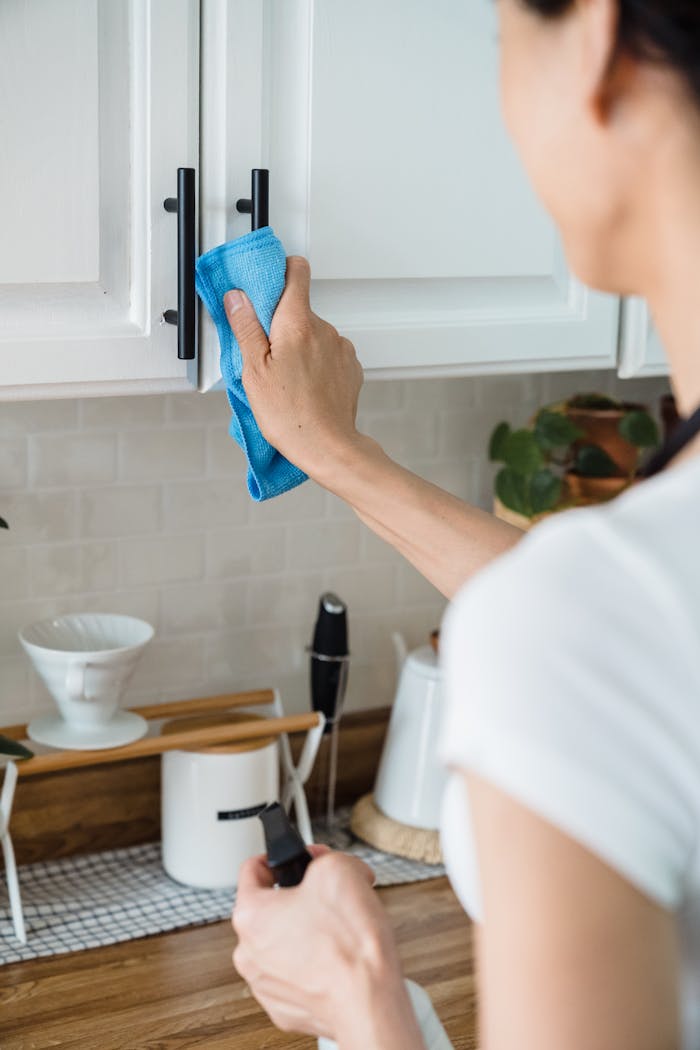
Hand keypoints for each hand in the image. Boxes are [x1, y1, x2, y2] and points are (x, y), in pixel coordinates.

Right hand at [223, 256, 364, 481]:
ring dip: (299, 346)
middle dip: (281, 324)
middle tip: (266, 354)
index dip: (280, 272)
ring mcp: (341, 349)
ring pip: (314, 334)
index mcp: (297, 324)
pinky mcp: (351, 367)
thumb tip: (237, 298)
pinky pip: (328, 354)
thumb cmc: (291, 415)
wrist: (328, 447)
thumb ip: (246, 328)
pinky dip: (316, 363)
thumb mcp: (254, 370)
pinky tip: (304, 386)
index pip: (297, 271)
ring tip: (286, 378)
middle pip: (300, 309)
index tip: (266, 284)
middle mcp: (324, 330)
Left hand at [232, 847, 412, 1044]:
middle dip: (299, 898)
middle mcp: (248, 952)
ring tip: (336, 933)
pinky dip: (311, 964)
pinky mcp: (284, 1008)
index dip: (281, 859)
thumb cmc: (350, 946)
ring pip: (281, 942)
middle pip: (269, 908)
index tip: (297, 863)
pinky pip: (293, 973)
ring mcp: (265, 984)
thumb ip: (322, 857)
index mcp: (251, 915)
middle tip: (328, 899)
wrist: (370, 1002)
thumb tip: (321, 862)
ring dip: (304, 932)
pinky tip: (335, 960)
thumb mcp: (339, 869)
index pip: (253, 868)